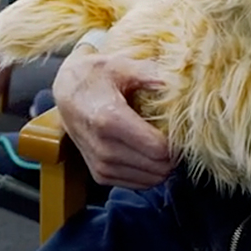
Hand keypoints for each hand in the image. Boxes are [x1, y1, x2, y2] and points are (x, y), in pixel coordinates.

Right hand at [52, 46, 176, 188]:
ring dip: (164, 164)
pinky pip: (138, 184)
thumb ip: (149, 73)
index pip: (157, 148)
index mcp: (110, 120)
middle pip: (157, 166)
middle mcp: (104, 149)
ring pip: (150, 179)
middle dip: (175, 153)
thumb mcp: (122, 66)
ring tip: (166, 141)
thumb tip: (175, 81)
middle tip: (178, 134)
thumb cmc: (96, 76)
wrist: (67, 93)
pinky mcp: (100, 175)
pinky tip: (152, 152)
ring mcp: (101, 165)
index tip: (183, 126)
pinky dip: (151, 172)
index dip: (177, 140)